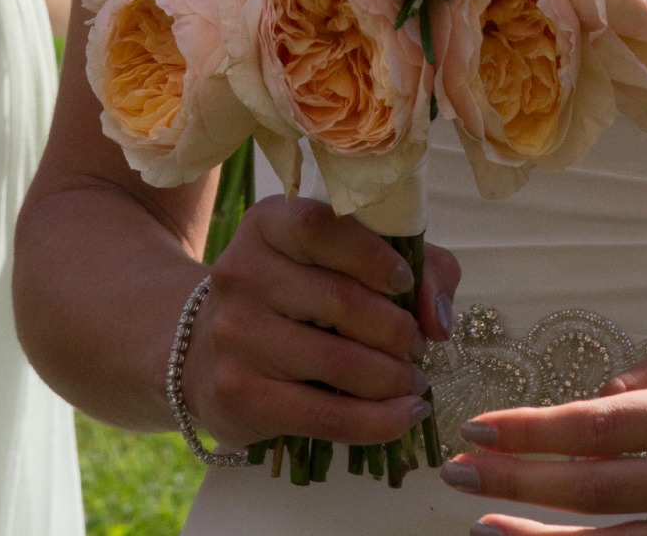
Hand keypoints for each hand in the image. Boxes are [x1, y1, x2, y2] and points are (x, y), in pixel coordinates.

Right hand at [181, 192, 459, 449]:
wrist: (208, 349)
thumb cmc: (298, 292)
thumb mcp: (345, 256)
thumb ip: (416, 265)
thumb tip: (438, 319)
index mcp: (268, 224)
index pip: (320, 228)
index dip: (372, 255)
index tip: (404, 281)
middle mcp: (242, 273)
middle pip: (340, 300)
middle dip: (398, 329)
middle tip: (417, 344)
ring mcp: (235, 336)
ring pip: (340, 362)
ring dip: (395, 378)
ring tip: (413, 380)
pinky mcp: (240, 396)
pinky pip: (327, 416)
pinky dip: (379, 421)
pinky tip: (404, 415)